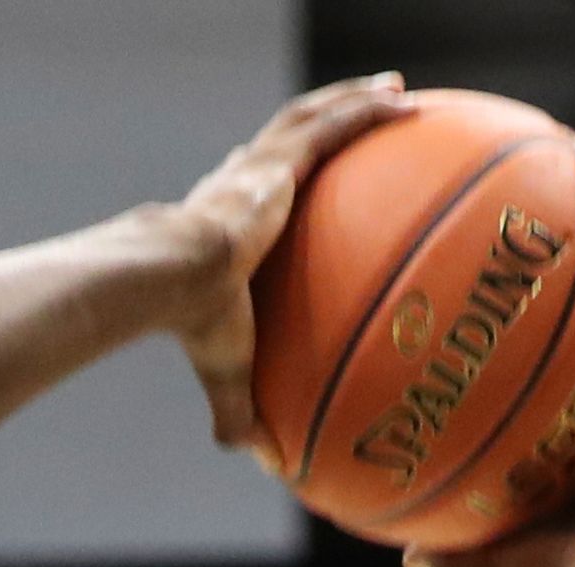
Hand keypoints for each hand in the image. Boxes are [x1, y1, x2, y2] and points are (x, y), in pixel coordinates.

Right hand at [172, 75, 411, 467]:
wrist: (174, 278)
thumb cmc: (197, 328)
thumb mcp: (229, 373)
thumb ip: (244, 412)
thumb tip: (267, 467)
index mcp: (230, 224)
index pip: (256, 194)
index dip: (276, 182)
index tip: (294, 182)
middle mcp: (245, 185)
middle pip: (292, 143)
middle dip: (328, 126)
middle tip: (365, 120)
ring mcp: (263, 168)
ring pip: (315, 117)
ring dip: (354, 100)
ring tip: (397, 91)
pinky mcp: (278, 160)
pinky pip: (333, 123)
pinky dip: (365, 107)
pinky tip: (400, 98)